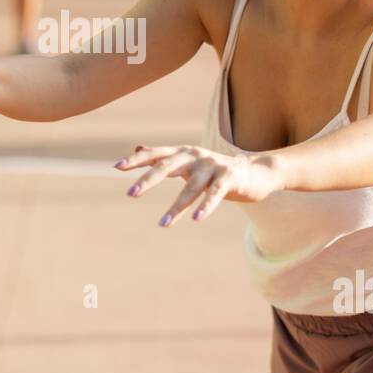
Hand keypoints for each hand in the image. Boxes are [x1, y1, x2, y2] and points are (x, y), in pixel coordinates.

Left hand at [114, 144, 280, 226]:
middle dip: (148, 180)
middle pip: (167, 166)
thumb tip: (137, 148)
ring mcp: (213, 165)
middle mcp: (196, 155)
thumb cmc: (215, 170)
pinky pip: (215, 194)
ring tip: (162, 224)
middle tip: (130, 194)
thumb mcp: (188, 162)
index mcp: (183, 152)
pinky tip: (195, 219)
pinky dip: (205, 206)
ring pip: (191, 186)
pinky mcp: (230, 177)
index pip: (156, 154)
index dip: (136, 160)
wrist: (255, 173)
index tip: (116, 167)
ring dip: (176, 206)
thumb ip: (163, 157)